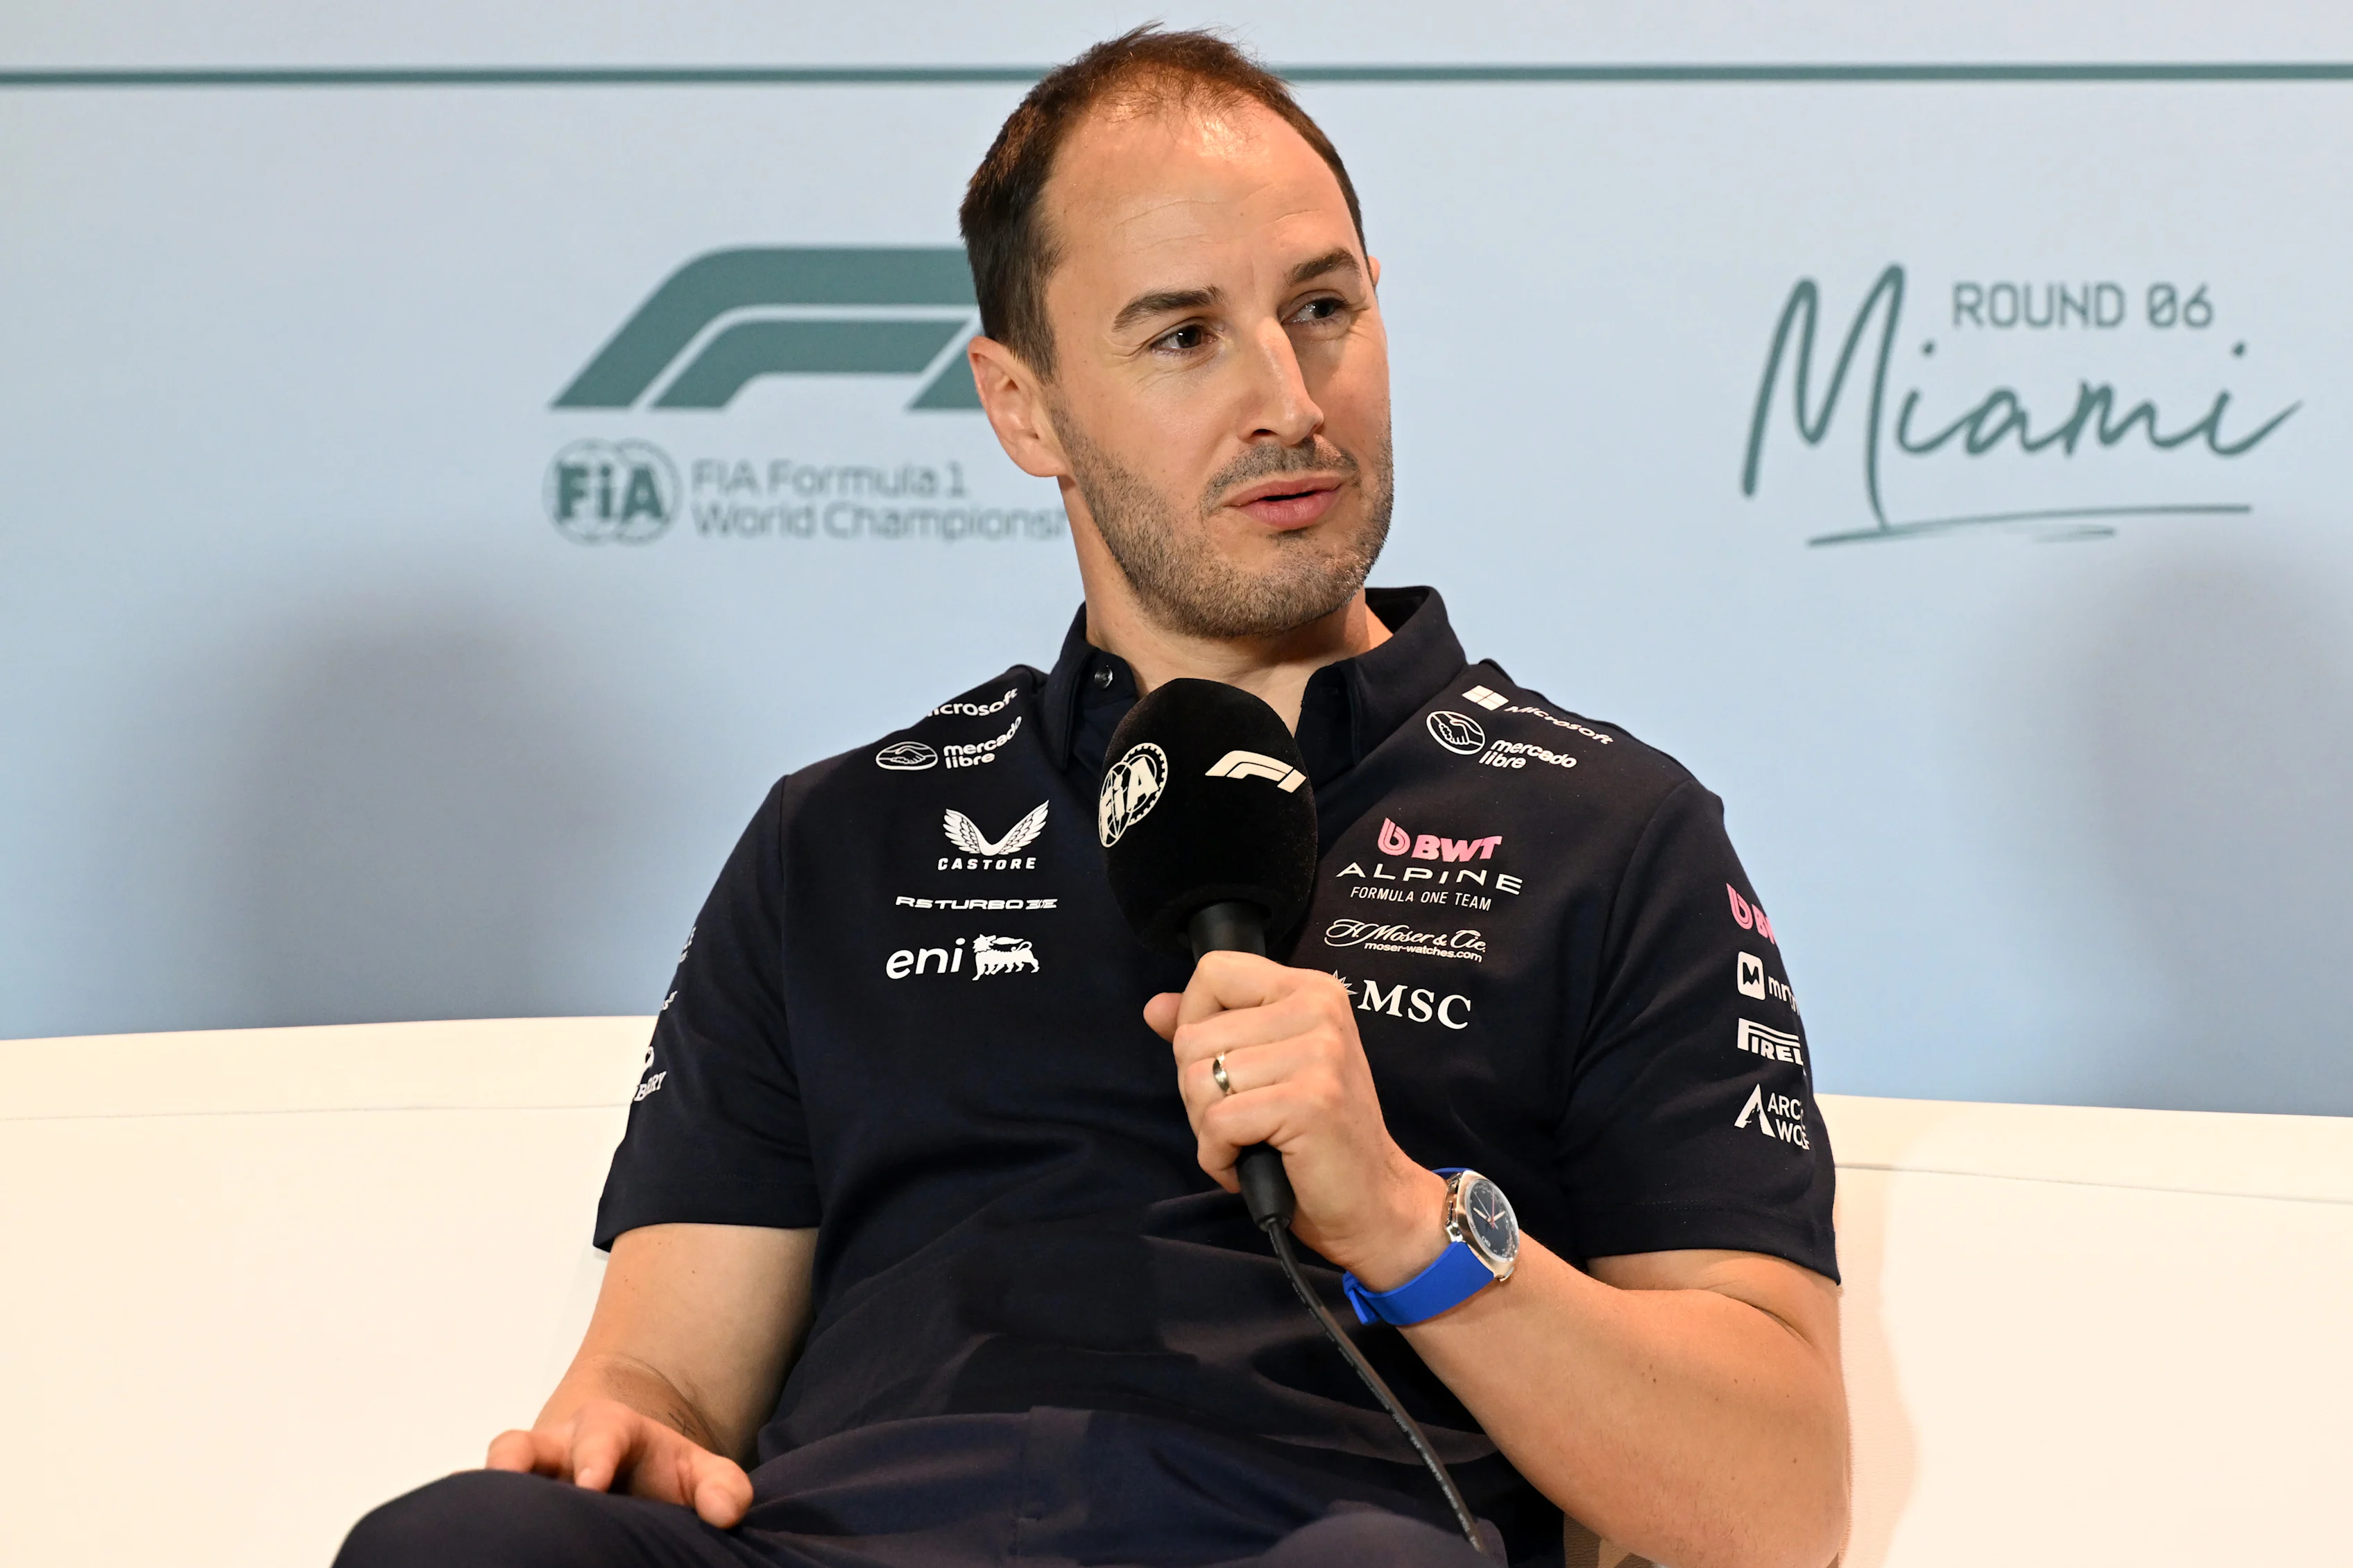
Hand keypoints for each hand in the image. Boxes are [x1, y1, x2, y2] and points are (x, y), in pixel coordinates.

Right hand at [485, 1396, 752, 1526]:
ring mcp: (526, 1480)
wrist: (633, 1478)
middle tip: (518, 1493)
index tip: (592, 1484)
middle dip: (515, 1465)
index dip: (593, 1457)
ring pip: (494, 1475)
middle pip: (520, 1445)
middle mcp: (555, 1449)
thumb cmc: (665, 1476)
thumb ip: (722, 1485)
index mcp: (607, 1430)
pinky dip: (487, 1524)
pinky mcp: (512, 1509)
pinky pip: (489, 1512)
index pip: (598, 1434)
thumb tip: (725, 1514)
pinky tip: (487, 1546)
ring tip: (484, 1528)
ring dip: (486, 1495)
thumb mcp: (701, 1472)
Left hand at [1145, 951, 1449, 1287]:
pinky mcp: (1310, 1101)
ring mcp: (1318, 1054)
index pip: (1214, 972)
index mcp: (1310, 990)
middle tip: (1242, 1119)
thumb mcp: (1265, 1068)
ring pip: (1198, 1081)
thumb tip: (1155, 1007)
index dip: (1195, 1022)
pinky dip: (1218, 1156)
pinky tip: (1248, 1164)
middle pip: (1193, 1036)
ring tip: (1248, 1141)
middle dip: (1198, 1092)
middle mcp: (1318, 1009)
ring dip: (1208, 1127)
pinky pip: (1218, 1122)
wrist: (1373, 1200)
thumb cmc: (1315, 1137)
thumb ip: (1212, 1030)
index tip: (1223, 1064)